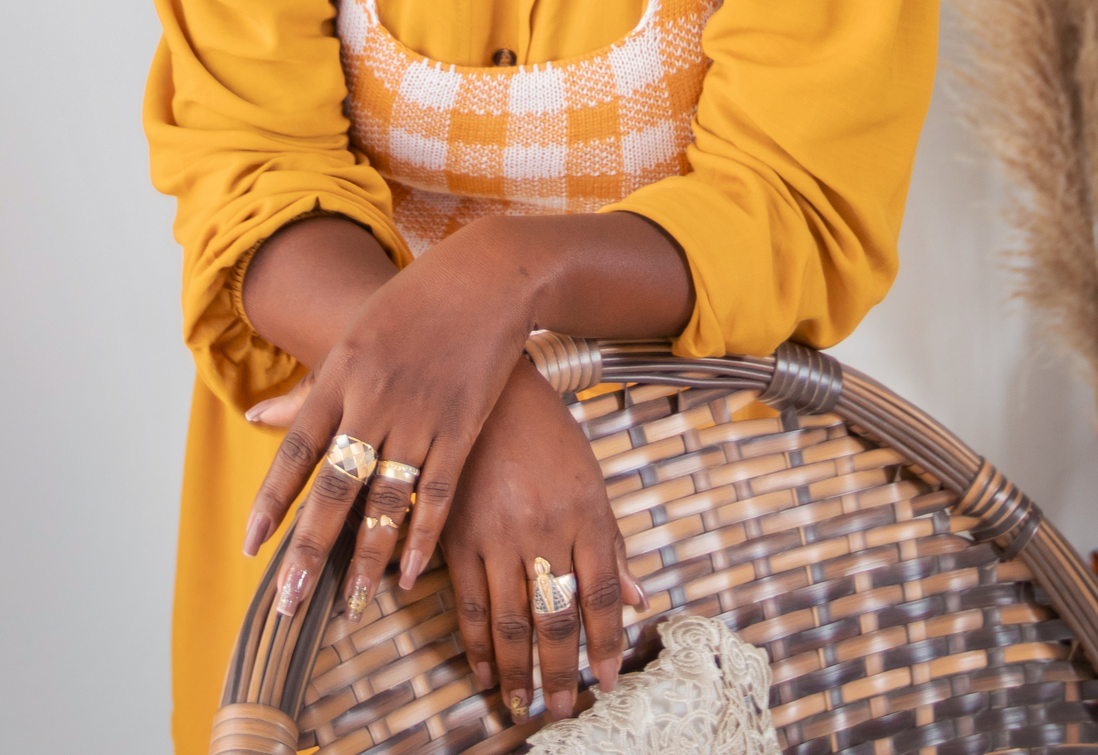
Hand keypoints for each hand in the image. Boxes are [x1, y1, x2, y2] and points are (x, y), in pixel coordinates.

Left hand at [242, 227, 534, 620]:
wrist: (485, 277)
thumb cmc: (413, 304)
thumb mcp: (353, 336)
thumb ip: (310, 388)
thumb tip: (256, 417)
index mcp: (341, 373)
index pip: (297, 450)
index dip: (273, 501)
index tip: (252, 546)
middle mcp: (374, 398)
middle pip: (335, 485)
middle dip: (310, 548)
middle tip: (290, 601)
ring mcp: (420, 414)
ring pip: (386, 499)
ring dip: (367, 558)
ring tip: (349, 605)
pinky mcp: (461, 424)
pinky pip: (437, 492)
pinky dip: (422, 536)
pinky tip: (409, 574)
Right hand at [441, 355, 644, 723]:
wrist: (490, 388)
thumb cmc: (548, 431)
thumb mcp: (590, 477)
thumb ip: (612, 542)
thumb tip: (640, 600)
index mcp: (585, 513)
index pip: (601, 595)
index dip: (606, 643)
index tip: (607, 679)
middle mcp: (543, 528)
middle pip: (556, 617)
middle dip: (561, 670)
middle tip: (563, 709)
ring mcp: (497, 533)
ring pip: (510, 619)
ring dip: (518, 669)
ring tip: (523, 703)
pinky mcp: (458, 533)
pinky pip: (469, 601)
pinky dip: (476, 644)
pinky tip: (484, 670)